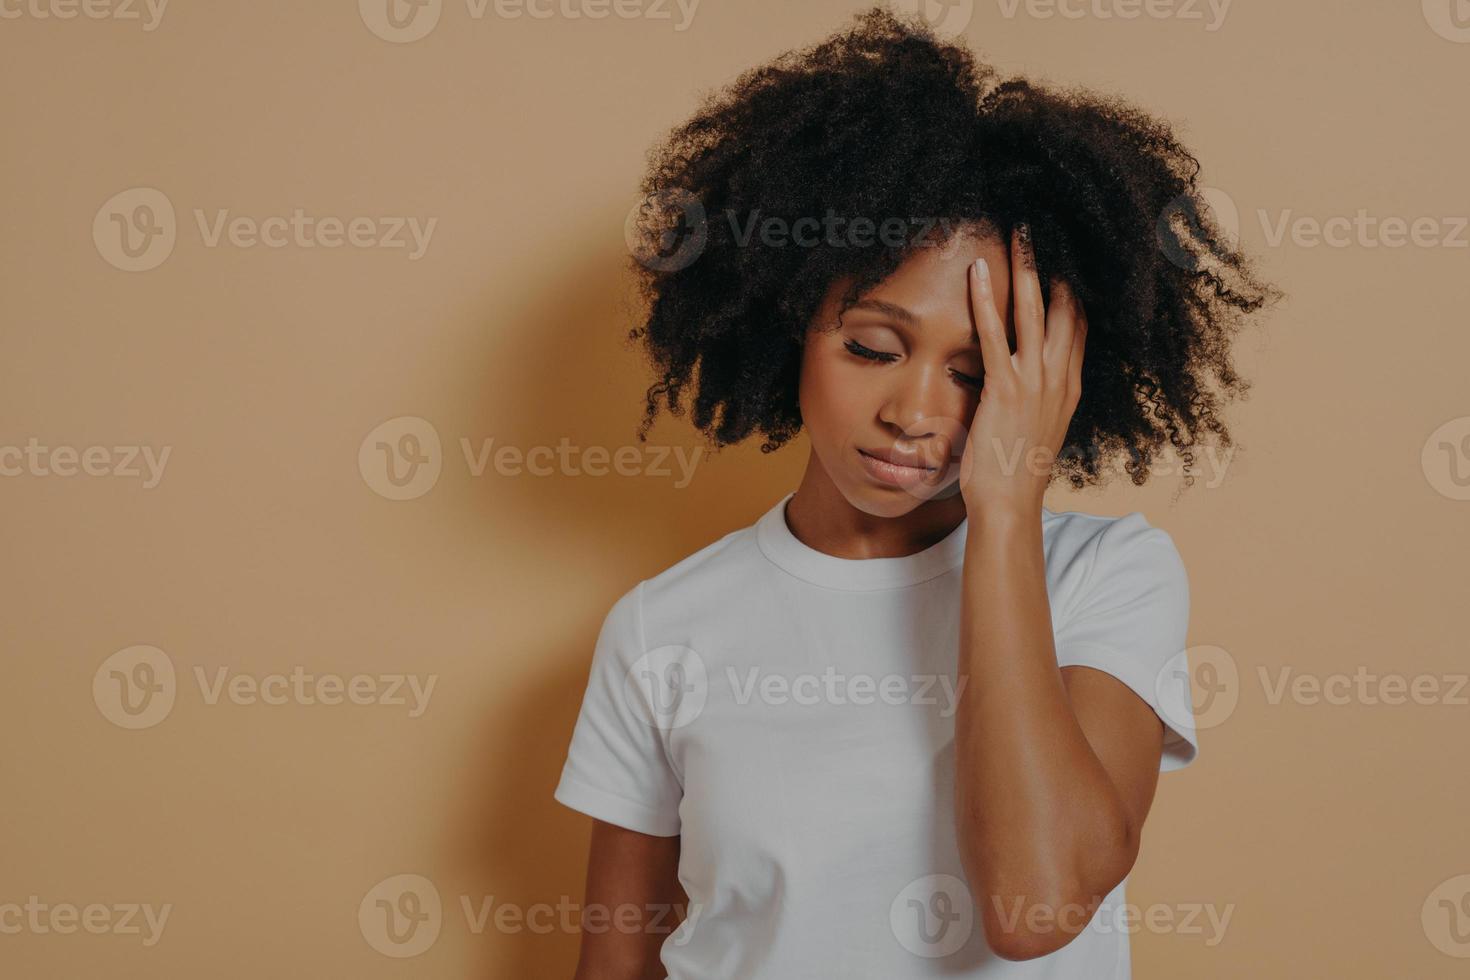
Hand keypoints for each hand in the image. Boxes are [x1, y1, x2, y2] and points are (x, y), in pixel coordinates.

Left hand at [957, 224, 1086, 514]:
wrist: (1010, 504)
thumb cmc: (1016, 471)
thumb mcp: (1038, 427)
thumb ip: (1039, 397)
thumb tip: (1030, 380)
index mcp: (1069, 386)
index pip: (1079, 324)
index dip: (1072, 288)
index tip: (1063, 258)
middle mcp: (1059, 378)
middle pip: (1065, 307)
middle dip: (1055, 266)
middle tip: (1043, 230)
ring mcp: (1035, 382)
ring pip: (1035, 311)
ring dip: (1026, 268)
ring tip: (1019, 232)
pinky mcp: (1006, 389)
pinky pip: (996, 334)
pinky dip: (987, 299)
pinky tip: (979, 272)